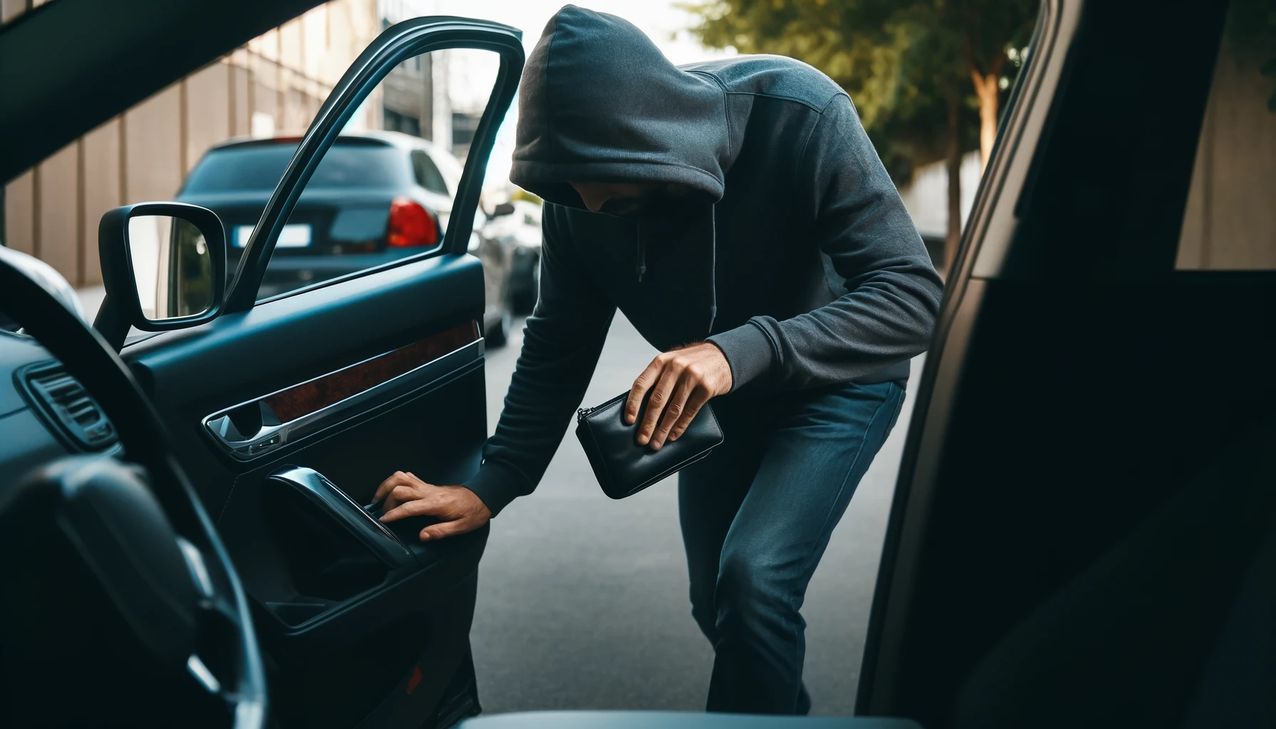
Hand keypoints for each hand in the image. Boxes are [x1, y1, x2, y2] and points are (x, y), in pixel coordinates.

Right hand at [372, 470, 490, 540]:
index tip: (383, 521)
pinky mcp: (428, 484)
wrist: (483, 496)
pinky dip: (397, 481)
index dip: (393, 514)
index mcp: (435, 504)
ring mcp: (427, 486)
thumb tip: (422, 536)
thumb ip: (440, 531)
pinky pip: (408, 476)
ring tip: (379, 498)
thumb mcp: (461, 527)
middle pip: (400, 489)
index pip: (408, 507)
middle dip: (386, 501)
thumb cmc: (473, 513)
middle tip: (382, 514)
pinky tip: (393, 491)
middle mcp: (429, 492)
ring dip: (387, 486)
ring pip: (401, 478)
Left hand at [626, 341, 732, 450]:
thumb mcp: (671, 363)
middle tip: (642, 439)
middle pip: (657, 400)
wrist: (722, 356)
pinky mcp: (706, 387)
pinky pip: (690, 411)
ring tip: (656, 442)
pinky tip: (673, 435)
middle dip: (648, 423)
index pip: (641, 384)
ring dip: (663, 429)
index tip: (629, 421)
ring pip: (674, 409)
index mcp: (661, 360)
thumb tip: (640, 408)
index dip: (633, 404)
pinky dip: (680, 426)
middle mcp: (675, 366)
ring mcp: (692, 376)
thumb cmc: (692, 363)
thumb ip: (658, 379)